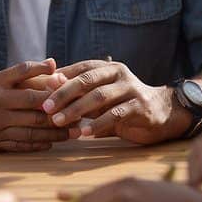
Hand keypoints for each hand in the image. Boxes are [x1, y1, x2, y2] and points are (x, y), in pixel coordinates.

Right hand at [0, 59, 69, 151]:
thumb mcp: (0, 78)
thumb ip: (26, 71)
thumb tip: (54, 63)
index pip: (25, 80)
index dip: (48, 83)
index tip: (67, 83)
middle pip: (33, 107)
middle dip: (58, 110)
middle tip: (80, 111)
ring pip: (31, 129)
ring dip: (55, 131)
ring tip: (74, 131)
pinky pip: (23, 144)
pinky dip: (40, 143)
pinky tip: (55, 141)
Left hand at [42, 60, 188, 144]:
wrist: (162, 112)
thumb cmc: (123, 104)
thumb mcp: (100, 95)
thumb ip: (79, 91)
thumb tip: (48, 85)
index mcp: (108, 68)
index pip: (79, 69)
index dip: (59, 79)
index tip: (39, 92)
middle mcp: (119, 74)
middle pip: (87, 80)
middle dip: (64, 94)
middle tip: (45, 107)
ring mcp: (131, 89)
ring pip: (99, 97)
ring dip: (77, 110)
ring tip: (60, 122)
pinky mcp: (139, 107)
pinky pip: (115, 115)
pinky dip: (97, 124)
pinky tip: (83, 134)